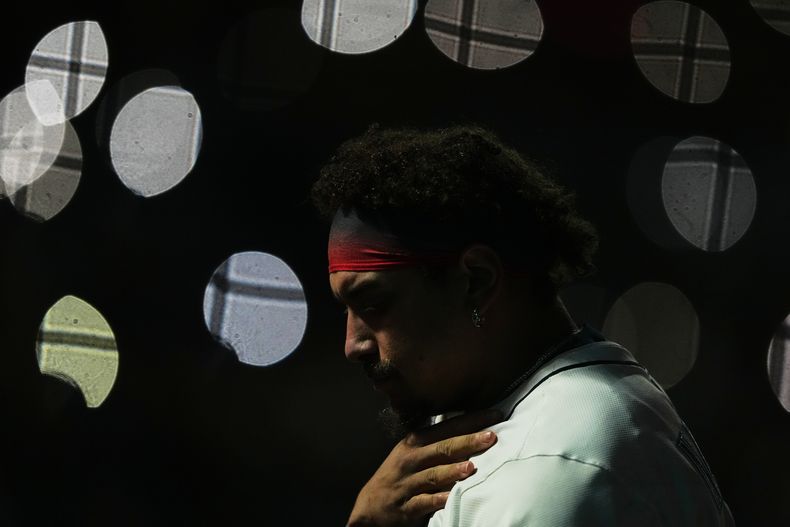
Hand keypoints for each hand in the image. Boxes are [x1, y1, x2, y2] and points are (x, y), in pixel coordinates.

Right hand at [347, 408, 504, 526]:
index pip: (446, 427)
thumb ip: (436, 440)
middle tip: (491, 436)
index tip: (495, 415)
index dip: (470, 420)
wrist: (371, 505)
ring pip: (432, 475)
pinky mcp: (406, 507)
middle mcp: (411, 460)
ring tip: (471, 467)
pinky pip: (424, 503)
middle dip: (467, 441)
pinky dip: (438, 500)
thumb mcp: (411, 452)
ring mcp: (407, 483)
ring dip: (452, 471)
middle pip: (441, 448)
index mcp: (415, 442)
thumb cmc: (399, 474)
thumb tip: (470, 426)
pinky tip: (452, 497)